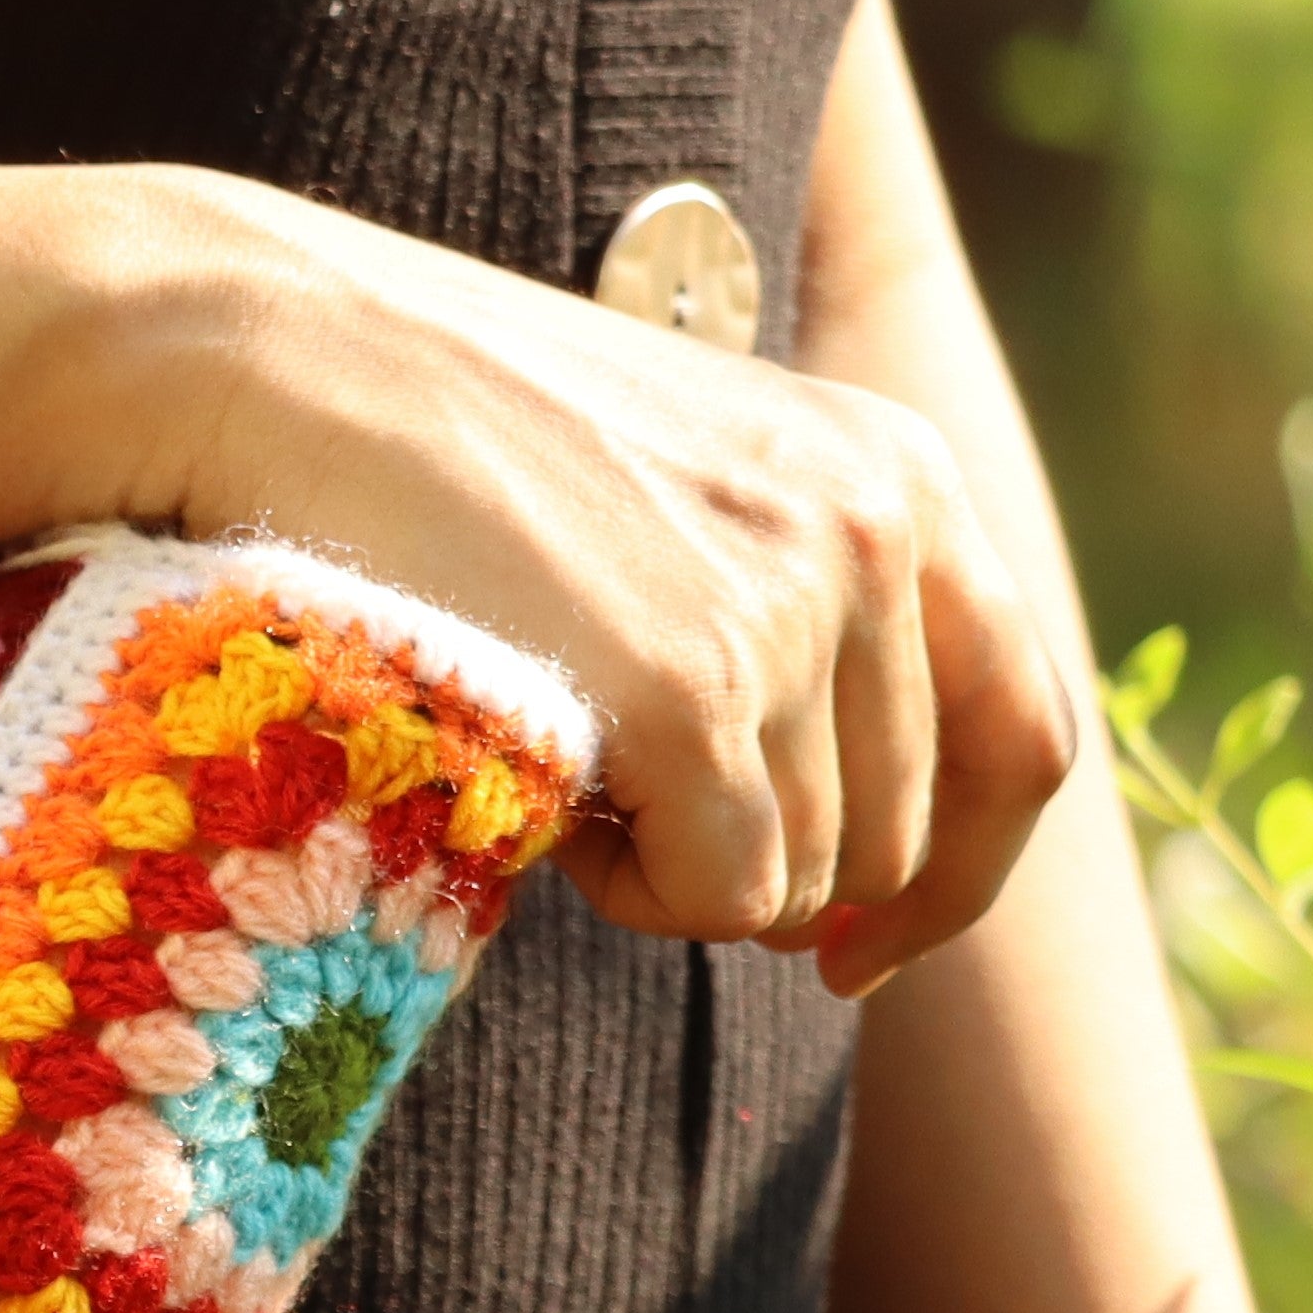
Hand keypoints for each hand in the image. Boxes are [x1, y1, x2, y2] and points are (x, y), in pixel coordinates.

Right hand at [149, 171, 1081, 999]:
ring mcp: (797, 605)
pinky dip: (633, 892)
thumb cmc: (437, 440)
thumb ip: (791, 619)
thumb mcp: (678, 493)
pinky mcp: (699, 684)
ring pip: (803, 880)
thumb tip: (846, 880)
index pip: (1024, 731)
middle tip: (614, 809)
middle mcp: (882, 528)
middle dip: (765, 871)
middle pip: (903, 837)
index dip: (961, 875)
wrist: (288, 358)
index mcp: (901, 474)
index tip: (857, 954)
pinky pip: (723, 896)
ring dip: (675, 870)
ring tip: (556, 761)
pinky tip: (545, 801)